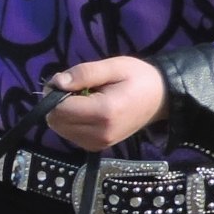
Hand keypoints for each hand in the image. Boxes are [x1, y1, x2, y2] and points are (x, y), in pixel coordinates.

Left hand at [45, 56, 168, 152]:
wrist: (160, 100)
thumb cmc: (139, 78)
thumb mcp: (114, 66)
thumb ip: (85, 73)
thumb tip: (57, 82)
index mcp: (104, 113)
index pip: (59, 109)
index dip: (54, 92)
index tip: (64, 79)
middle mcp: (98, 134)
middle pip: (56, 121)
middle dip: (56, 102)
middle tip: (73, 86)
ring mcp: (97, 144)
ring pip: (59, 129)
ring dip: (63, 112)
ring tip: (83, 98)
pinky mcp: (95, 147)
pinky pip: (69, 134)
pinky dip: (70, 121)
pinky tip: (85, 110)